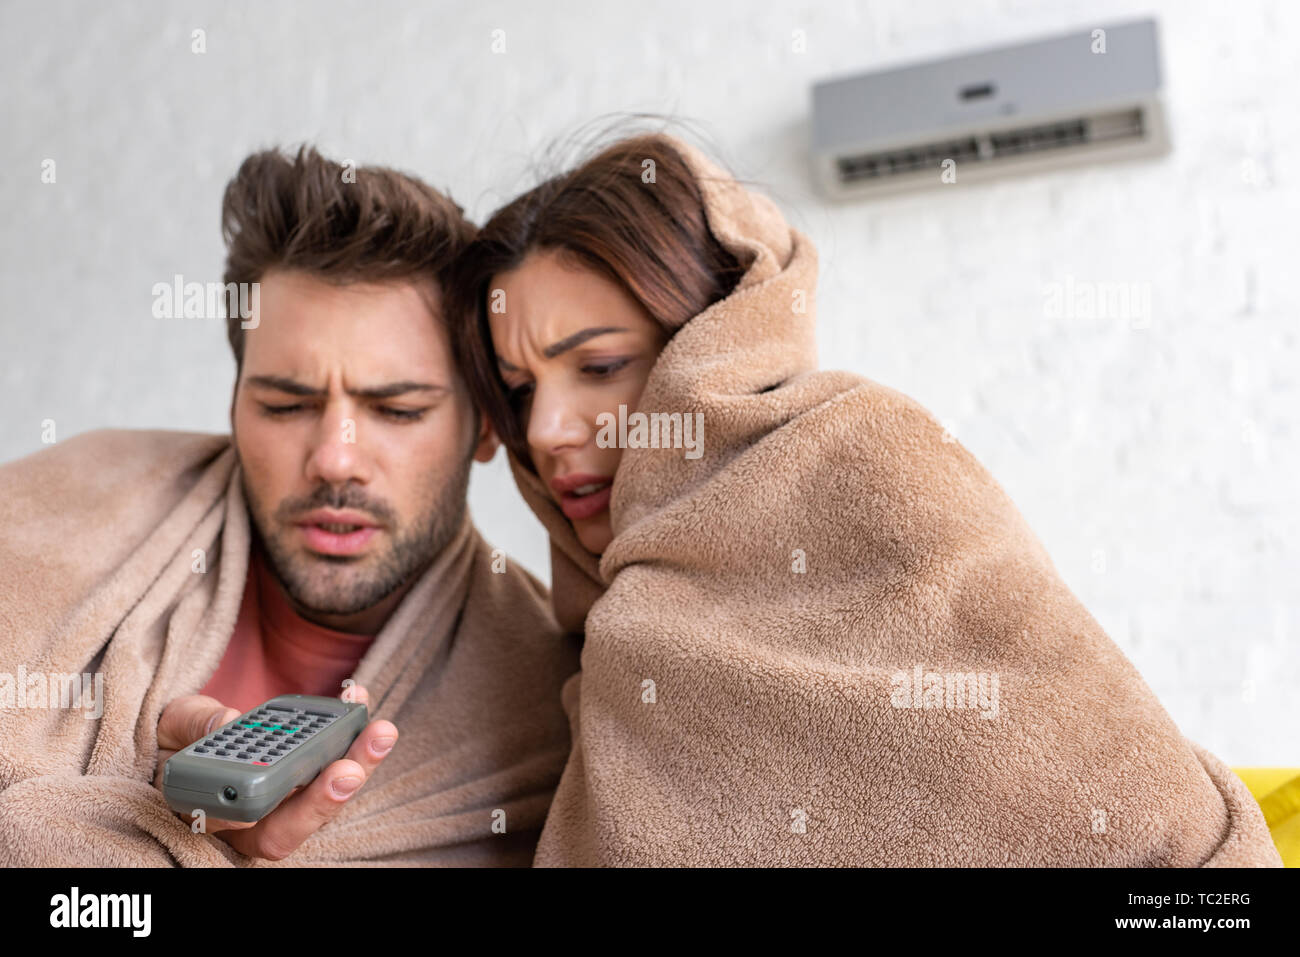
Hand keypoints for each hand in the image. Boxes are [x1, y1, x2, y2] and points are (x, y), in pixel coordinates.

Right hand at [154, 687, 396, 859]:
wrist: (186, 732)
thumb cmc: (174, 739)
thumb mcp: (172, 727)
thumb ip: (194, 724)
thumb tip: (229, 720)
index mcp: (217, 816)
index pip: (248, 830)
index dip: (266, 814)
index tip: (274, 788)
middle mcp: (257, 817)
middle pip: (297, 822)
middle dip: (328, 795)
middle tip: (350, 769)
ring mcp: (288, 796)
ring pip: (325, 796)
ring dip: (357, 763)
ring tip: (378, 732)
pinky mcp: (309, 771)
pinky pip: (335, 759)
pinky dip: (351, 731)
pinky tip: (358, 699)